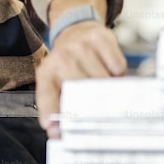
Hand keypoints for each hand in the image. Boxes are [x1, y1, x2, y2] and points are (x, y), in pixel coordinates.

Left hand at [35, 20, 125, 138]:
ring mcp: (80, 47)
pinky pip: (117, 68)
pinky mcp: (100, 38)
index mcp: (46, 73)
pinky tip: (108, 68)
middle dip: (92, 105)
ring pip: (103, 81)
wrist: (76, 29)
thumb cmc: (68, 63)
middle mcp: (60, 58)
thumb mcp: (56, 82)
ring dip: (108, 89)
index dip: (50, 113)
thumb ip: (57, 107)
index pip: (46, 96)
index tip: (54, 129)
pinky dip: (117, 74)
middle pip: (83, 93)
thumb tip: (58, 134)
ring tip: (100, 83)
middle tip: (98, 109)